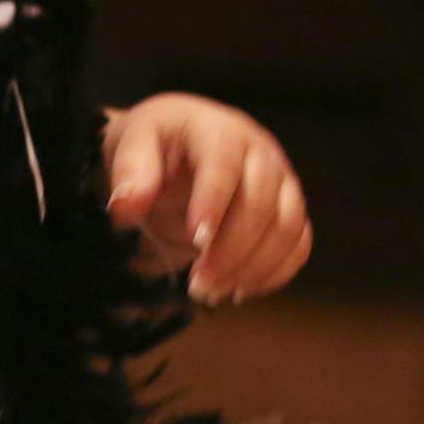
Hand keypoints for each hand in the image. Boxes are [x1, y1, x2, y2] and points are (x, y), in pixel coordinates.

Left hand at [103, 93, 311, 304]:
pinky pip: (298, 244)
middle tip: (197, 284)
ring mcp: (282, 181)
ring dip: (254, 267)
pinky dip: (274, 272)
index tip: (195, 240)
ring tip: (212, 293)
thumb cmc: (153, 144)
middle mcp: (260, 152)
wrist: (173, 147)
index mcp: (218, 129)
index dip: (214, 203)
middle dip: (231, 249)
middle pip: (262, 203)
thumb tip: (125, 207)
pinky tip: (238, 291)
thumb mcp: (130, 145)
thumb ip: (129, 172)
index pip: (224, 164)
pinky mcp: (290, 209)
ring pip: (287, 227)